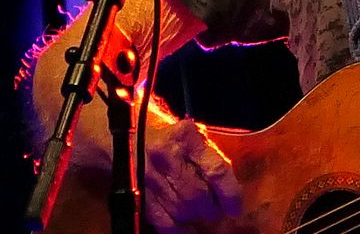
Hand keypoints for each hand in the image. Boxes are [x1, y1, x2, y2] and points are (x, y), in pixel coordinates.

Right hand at [143, 119, 242, 233]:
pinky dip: (177, 229)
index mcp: (186, 136)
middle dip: (210, 208)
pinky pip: (161, 221)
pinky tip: (185, 228)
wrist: (123, 137)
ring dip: (194, 218)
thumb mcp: (189, 134)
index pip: (216, 169)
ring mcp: (148, 176)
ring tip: (199, 214)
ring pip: (181, 210)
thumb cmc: (164, 135)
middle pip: (197, 195)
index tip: (235, 207)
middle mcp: (166, 156)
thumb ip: (208, 155)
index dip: (230, 193)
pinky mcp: (137, 194)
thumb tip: (228, 186)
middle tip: (215, 211)